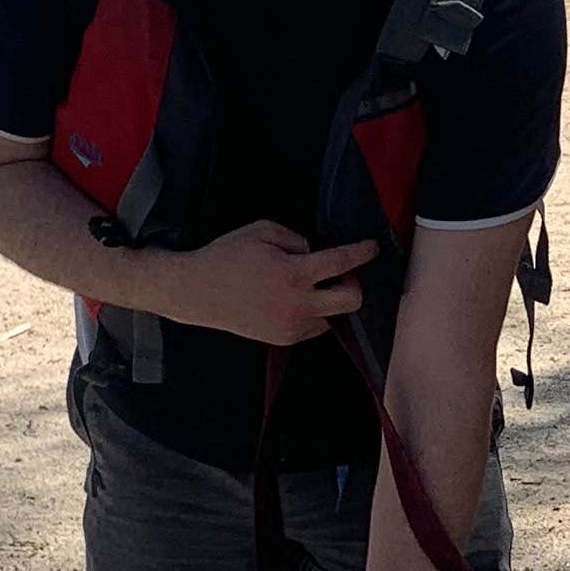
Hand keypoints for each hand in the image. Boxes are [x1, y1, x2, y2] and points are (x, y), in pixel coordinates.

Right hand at [180, 222, 378, 347]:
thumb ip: (296, 238)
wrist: (197, 292)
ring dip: (331, 299)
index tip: (372, 247)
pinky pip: (314, 327)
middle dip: (354, 283)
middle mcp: (297, 305)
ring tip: (311, 285)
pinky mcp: (284, 339)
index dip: (361, 253)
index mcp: (293, 275)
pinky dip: (314, 312)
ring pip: (334, 317)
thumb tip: (314, 251)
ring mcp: (291, 326)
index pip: (341, 263)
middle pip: (351, 301)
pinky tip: (296, 299)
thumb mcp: (262, 231)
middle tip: (339, 271)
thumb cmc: (227, 257)